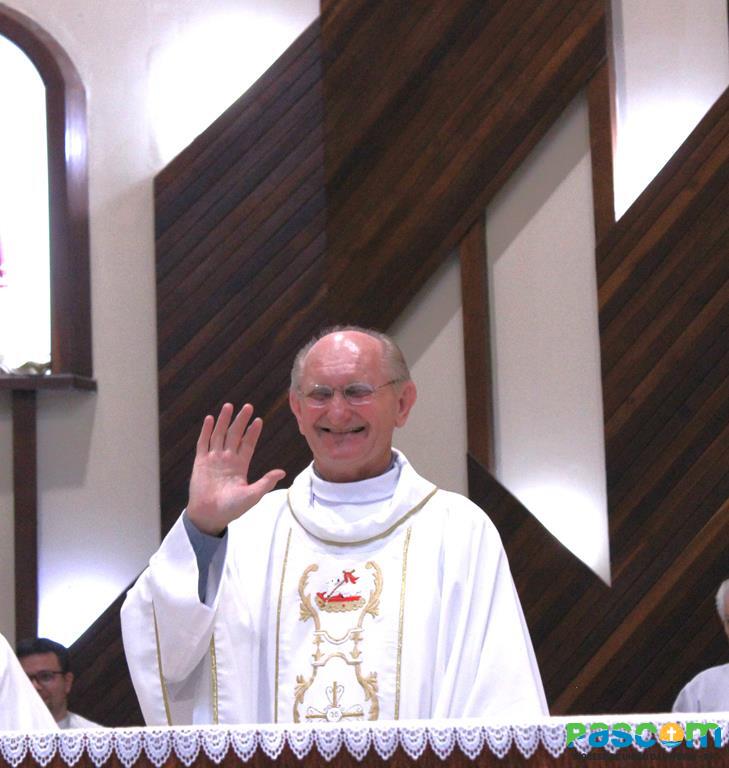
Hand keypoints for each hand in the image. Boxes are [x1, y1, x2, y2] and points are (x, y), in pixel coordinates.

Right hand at [186, 403, 284, 534]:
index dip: (252, 432)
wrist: (210, 516)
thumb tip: (282, 472)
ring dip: (224, 421)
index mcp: (240, 466)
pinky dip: (206, 431)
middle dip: (241, 421)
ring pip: (219, 435)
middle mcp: (227, 459)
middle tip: (248, 406)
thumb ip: (266, 482)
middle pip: (235, 435)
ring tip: (229, 406)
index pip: (247, 444)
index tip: (259, 420)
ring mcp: (213, 459)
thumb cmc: (231, 508)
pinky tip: (210, 419)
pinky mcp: (200, 462)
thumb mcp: (252, 495)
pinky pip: (203, 443)